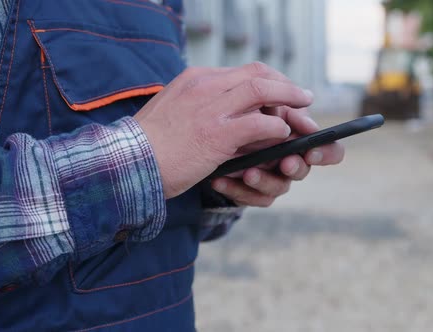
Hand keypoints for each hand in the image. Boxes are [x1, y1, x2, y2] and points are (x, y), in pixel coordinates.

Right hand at [134, 62, 312, 198]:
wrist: (127, 163)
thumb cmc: (150, 144)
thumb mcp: (175, 112)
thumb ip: (203, 107)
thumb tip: (232, 115)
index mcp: (195, 79)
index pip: (243, 72)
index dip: (270, 81)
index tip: (282, 91)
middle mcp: (205, 86)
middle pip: (259, 74)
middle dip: (286, 86)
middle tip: (303, 97)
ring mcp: (211, 108)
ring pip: (263, 91)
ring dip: (290, 102)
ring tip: (304, 115)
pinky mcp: (217, 134)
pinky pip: (259, 124)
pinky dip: (277, 129)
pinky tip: (282, 137)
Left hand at [210, 106, 344, 206]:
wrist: (210, 141)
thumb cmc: (242, 116)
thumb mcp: (258, 106)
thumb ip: (278, 106)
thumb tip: (294, 104)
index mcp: (299, 138)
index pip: (329, 149)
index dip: (326, 152)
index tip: (311, 151)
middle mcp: (290, 159)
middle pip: (304, 169)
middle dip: (296, 166)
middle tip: (285, 163)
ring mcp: (272, 177)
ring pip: (278, 186)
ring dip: (264, 179)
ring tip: (246, 172)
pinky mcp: (251, 192)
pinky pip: (249, 197)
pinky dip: (234, 188)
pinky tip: (219, 180)